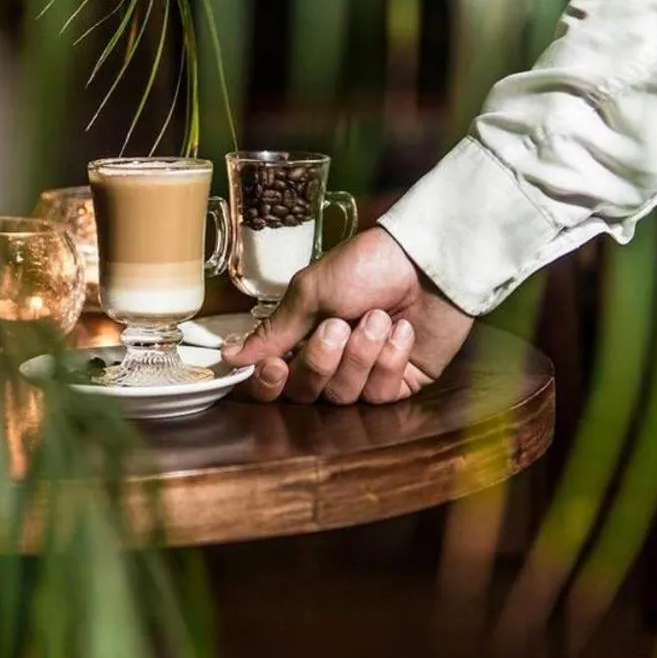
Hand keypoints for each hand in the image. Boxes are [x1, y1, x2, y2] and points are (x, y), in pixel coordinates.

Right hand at [222, 227, 473, 403]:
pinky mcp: (401, 382)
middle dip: (322, 360)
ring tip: (379, 317)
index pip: (273, 381)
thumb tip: (229, 355)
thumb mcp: (311, 292)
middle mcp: (330, 362)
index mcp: (301, 337)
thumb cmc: (366, 266)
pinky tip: (402, 331)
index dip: (269, 383)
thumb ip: (274, 330)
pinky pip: (382, 394)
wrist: (427, 261)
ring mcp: (365, 374)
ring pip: (345, 396)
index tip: (276, 365)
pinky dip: (390, 361)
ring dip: (361, 353)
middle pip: (306, 394)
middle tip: (339, 325)